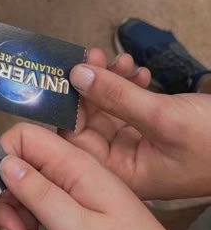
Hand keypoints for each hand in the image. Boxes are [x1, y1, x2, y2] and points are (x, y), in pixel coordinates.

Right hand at [0, 124, 210, 229]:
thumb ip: (38, 193)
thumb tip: (4, 161)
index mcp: (77, 166)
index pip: (24, 137)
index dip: (2, 160)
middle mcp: (75, 176)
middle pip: (20, 172)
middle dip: (9, 204)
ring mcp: (77, 199)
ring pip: (28, 200)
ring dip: (23, 228)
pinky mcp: (78, 222)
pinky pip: (44, 222)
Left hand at [65, 48, 210, 200]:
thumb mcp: (164, 117)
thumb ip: (116, 97)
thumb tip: (75, 75)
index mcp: (122, 173)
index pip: (74, 144)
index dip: (68, 108)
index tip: (66, 74)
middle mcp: (126, 163)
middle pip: (88, 122)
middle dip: (89, 87)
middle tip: (94, 56)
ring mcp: (141, 146)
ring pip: (108, 109)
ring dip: (111, 81)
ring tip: (124, 60)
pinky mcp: (155, 131)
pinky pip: (129, 106)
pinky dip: (130, 86)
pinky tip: (140, 70)